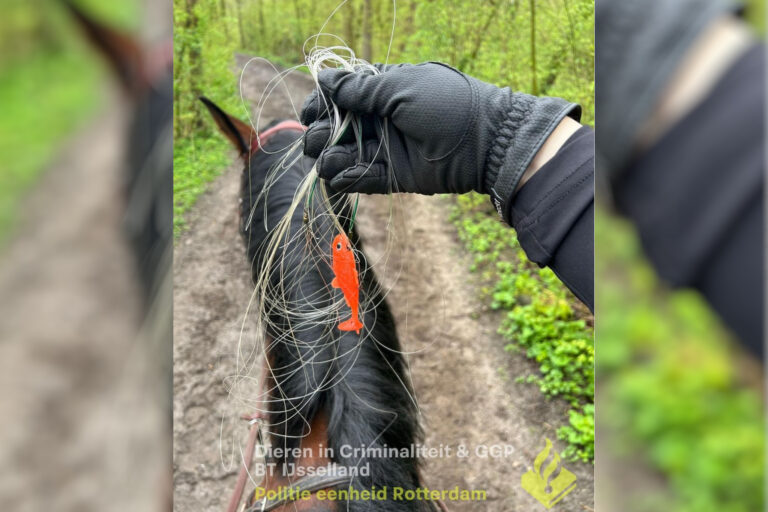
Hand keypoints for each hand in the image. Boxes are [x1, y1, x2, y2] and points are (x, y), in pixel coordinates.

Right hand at [301, 62, 578, 205]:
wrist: (485, 143)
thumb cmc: (445, 105)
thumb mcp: (401, 88)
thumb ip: (360, 88)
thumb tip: (324, 78)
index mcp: (384, 92)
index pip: (343, 97)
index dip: (321, 105)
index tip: (308, 113)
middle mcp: (383, 120)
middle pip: (339, 128)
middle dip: (322, 134)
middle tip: (316, 141)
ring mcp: (388, 149)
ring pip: (347, 155)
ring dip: (331, 158)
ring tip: (327, 160)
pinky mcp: (395, 177)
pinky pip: (364, 179)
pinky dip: (348, 179)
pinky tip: (338, 176)